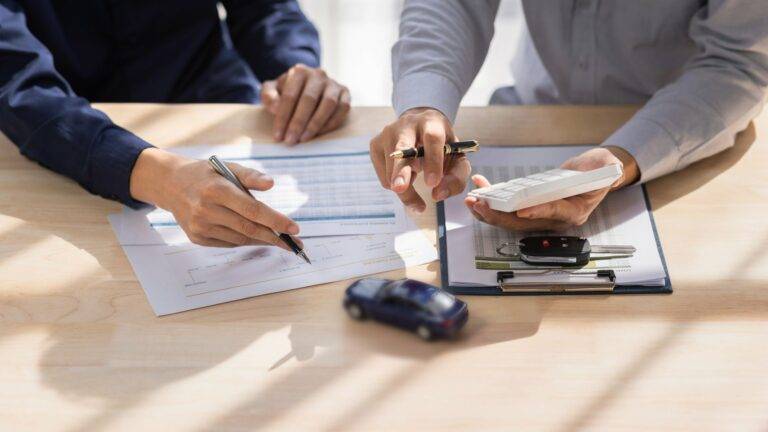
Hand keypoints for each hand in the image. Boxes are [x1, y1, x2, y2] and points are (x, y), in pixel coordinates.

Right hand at [129, 148, 300, 248]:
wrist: (170, 184)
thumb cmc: (205, 174)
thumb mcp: (227, 167)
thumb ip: (250, 176)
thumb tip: (271, 184)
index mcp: (217, 190)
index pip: (252, 210)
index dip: (275, 221)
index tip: (294, 228)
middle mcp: (206, 211)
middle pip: (249, 228)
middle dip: (275, 237)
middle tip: (295, 243)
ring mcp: (200, 227)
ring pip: (240, 238)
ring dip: (262, 240)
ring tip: (279, 239)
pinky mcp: (197, 238)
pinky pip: (229, 243)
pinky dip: (245, 240)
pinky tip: (256, 236)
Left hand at [261, 64, 350, 144]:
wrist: (308, 88)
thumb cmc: (288, 91)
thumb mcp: (272, 90)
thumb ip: (268, 96)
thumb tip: (276, 108)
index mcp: (299, 71)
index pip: (289, 96)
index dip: (283, 117)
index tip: (278, 136)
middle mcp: (318, 74)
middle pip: (308, 100)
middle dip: (298, 123)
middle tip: (291, 141)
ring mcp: (333, 84)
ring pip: (328, 104)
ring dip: (315, 124)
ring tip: (304, 139)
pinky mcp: (345, 93)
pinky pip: (342, 109)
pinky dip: (331, 123)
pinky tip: (319, 134)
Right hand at [369, 107, 470, 211]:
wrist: (420, 127)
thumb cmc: (441, 146)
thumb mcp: (456, 157)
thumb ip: (456, 177)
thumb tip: (438, 194)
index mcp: (431, 122)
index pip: (432, 138)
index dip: (433, 161)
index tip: (433, 183)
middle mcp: (406, 124)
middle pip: (402, 148)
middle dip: (401, 170)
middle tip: (400, 188)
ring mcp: (387, 134)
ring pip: (392, 171)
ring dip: (406, 188)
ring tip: (415, 179)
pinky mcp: (375, 145)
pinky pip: (384, 177)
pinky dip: (396, 183)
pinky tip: (405, 172)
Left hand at [464, 146, 638, 230]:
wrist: (592, 174)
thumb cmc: (598, 171)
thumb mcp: (605, 166)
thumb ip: (603, 168)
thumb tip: (603, 166)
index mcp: (574, 212)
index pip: (554, 213)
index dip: (537, 212)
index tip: (521, 211)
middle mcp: (554, 219)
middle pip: (523, 222)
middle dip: (499, 215)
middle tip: (480, 205)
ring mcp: (540, 215)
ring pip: (510, 219)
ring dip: (489, 211)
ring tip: (472, 200)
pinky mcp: (530, 207)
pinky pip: (508, 207)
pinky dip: (493, 198)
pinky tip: (480, 188)